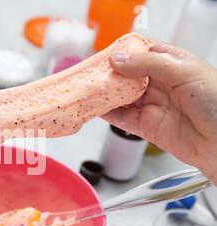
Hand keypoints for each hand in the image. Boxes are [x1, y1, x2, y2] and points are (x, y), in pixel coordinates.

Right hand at [103, 41, 216, 182]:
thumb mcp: (184, 72)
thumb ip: (148, 64)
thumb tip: (117, 60)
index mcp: (173, 64)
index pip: (141, 53)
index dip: (122, 53)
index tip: (103, 55)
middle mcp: (161, 84)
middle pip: (126, 76)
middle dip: (108, 75)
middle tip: (89, 75)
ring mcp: (152, 106)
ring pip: (121, 97)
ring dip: (104, 95)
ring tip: (86, 91)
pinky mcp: (147, 127)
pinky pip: (122, 118)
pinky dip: (107, 114)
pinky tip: (95, 108)